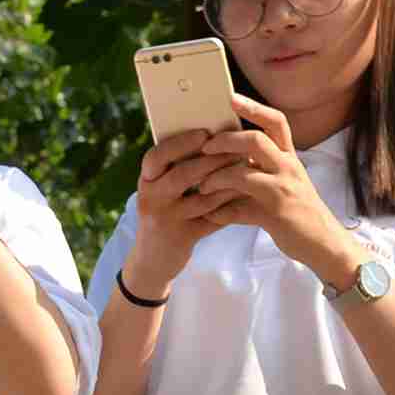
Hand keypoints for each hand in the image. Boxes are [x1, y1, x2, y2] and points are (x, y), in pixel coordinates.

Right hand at [119, 125, 235, 297]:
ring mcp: (166, 220)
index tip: (204, 133)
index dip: (180, 143)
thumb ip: (177, 167)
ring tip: (248, 168)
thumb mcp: (161, 190)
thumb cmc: (163, 213)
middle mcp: (151, 199)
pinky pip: (211, 219)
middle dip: (212, 160)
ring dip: (227, 182)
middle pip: (182, 175)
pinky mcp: (182, 238)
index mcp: (146, 181)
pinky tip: (247, 195)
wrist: (152, 261)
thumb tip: (212, 134)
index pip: (156, 156)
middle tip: (238, 148)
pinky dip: (230, 206)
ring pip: (201, 198)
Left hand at [190, 93, 360, 279]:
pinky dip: (222, 212)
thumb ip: (260, 167)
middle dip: (225, 141)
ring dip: (217, 178)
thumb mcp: (283, 181)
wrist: (322, 242)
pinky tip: (211, 215)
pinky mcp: (275, 215)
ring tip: (202, 185)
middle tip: (205, 146)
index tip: (231, 97)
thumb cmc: (297, 210)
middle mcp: (288, 168)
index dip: (253, 107)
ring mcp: (282, 191)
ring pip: (244, 174)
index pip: (276, 121)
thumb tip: (228, 156)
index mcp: (289, 156)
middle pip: (256, 141)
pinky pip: (241, 210)